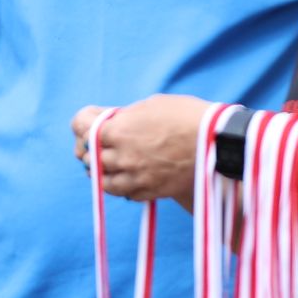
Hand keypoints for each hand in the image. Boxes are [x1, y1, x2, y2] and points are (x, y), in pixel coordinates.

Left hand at [70, 95, 210, 202]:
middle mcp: (120, 156)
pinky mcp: (147, 192)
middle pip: (88, 155)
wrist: (217, 143)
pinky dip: (120, 184)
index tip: (89, 120)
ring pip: (101, 179)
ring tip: (110, 161)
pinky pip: (122, 193)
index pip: (80, 127)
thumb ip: (123, 116)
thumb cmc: (186, 117)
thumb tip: (109, 121)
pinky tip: (128, 174)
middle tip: (98, 141)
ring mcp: (133, 177)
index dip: (83, 121)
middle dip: (90, 146)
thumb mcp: (150, 105)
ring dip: (102, 169)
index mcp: (117, 130)